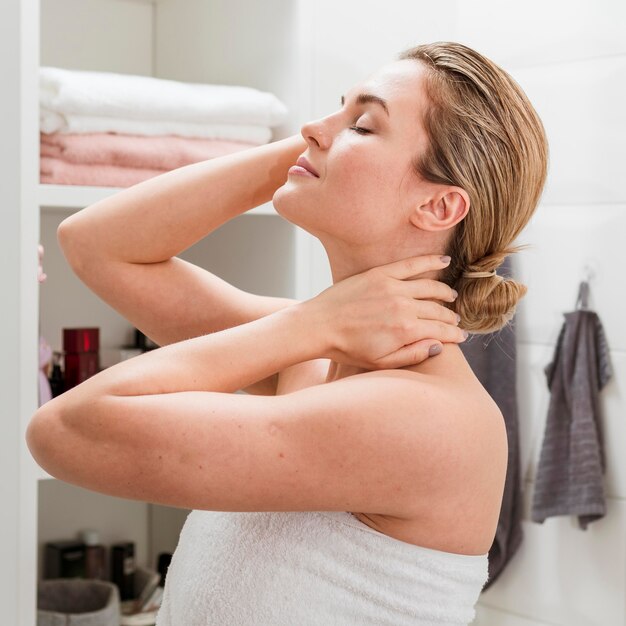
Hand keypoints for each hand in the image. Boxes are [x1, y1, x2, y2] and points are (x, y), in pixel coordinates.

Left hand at [305, 254, 464, 369]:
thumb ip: (412, 355)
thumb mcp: (380, 362)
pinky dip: (431, 262)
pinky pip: (413, 265)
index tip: (461, 337)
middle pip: (438, 310)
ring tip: (451, 298)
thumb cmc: (347, 348)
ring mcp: (393, 287)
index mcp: (405, 331)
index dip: (454, 335)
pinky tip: (445, 262)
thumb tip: (438, 346)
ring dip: (445, 293)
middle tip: (455, 321)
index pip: (441, 330)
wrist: (319, 326)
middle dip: (450, 317)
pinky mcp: (381, 274)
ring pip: (431, 287)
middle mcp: (404, 307)